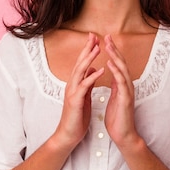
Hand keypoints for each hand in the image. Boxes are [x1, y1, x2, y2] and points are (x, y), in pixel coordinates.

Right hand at [53, 33, 104, 149]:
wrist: (69, 133)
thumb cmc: (77, 116)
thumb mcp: (84, 96)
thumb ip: (87, 82)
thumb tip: (92, 69)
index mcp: (76, 84)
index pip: (82, 63)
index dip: (88, 50)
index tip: (95, 39)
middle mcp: (72, 85)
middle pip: (79, 62)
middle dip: (87, 49)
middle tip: (94, 36)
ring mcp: (72, 92)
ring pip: (79, 71)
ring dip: (88, 59)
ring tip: (97, 48)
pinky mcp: (75, 101)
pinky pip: (84, 86)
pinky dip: (92, 77)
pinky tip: (100, 70)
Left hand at [103, 34, 140, 148]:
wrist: (123, 134)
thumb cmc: (118, 118)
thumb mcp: (114, 98)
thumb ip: (115, 86)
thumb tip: (114, 76)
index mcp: (122, 85)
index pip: (117, 64)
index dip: (112, 52)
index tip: (105, 40)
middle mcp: (127, 85)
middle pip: (121, 63)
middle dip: (114, 49)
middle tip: (107, 36)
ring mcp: (127, 91)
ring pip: (122, 69)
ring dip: (115, 56)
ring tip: (108, 45)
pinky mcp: (126, 98)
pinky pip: (121, 82)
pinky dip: (116, 71)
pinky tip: (110, 63)